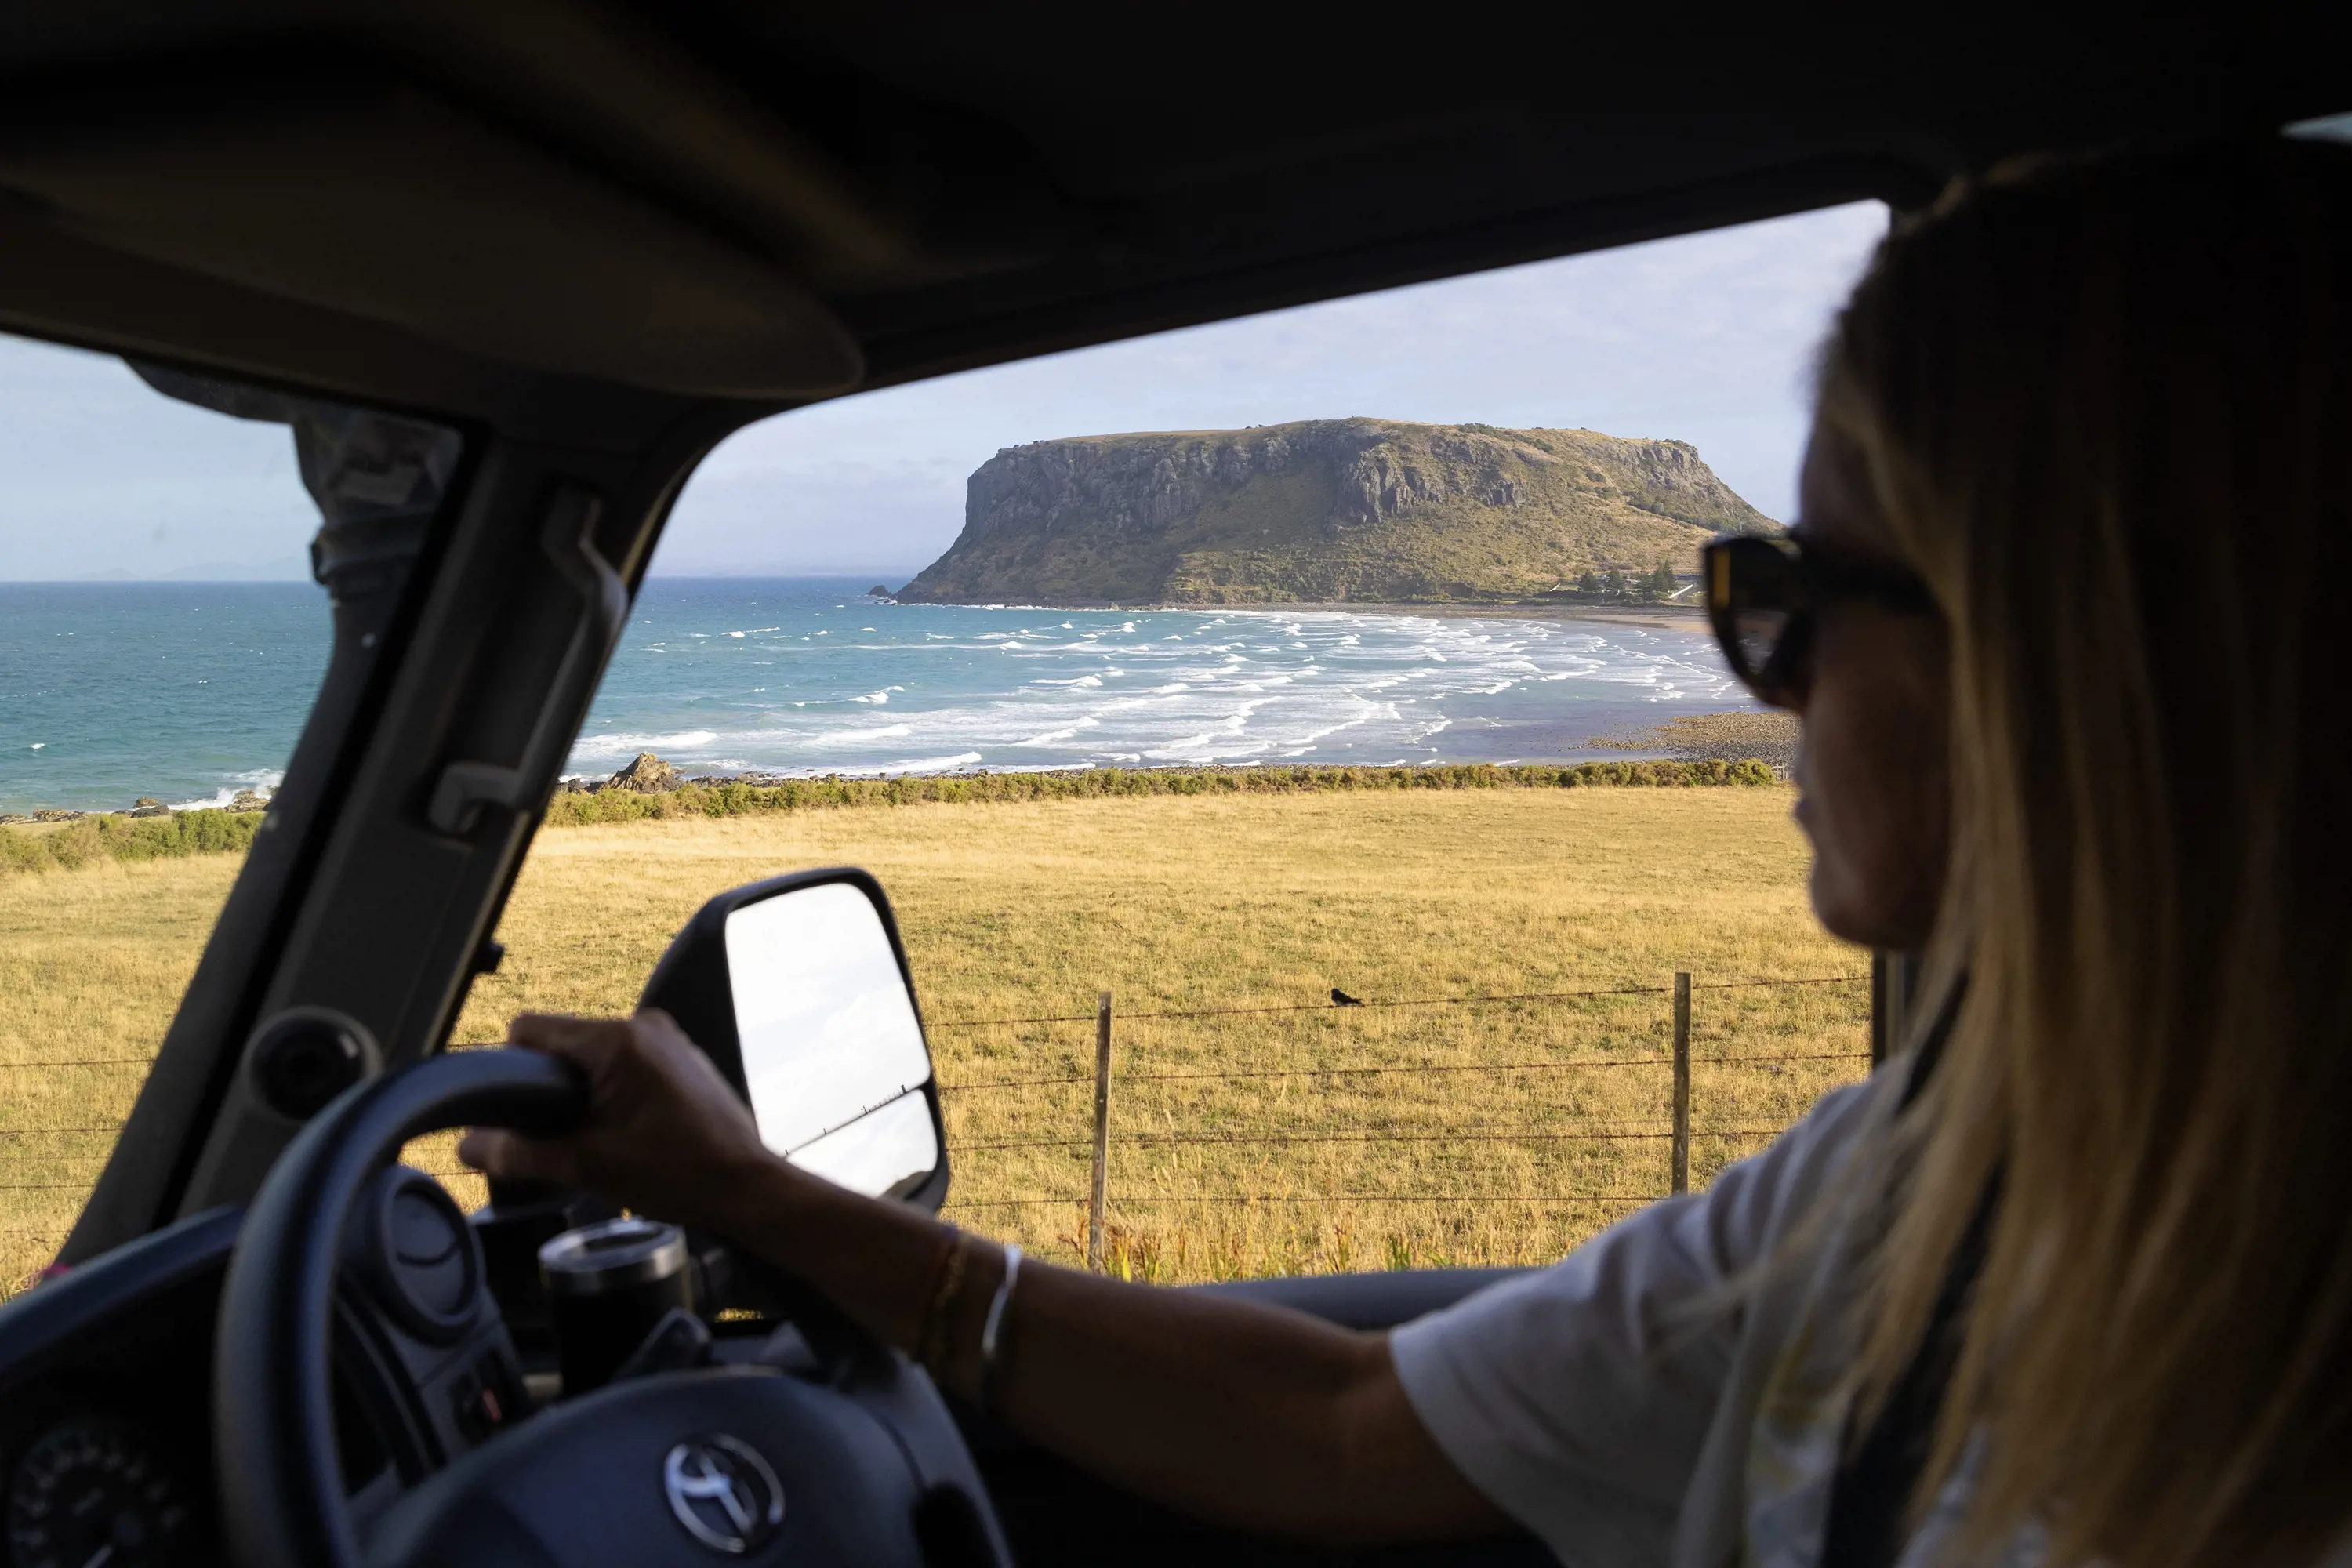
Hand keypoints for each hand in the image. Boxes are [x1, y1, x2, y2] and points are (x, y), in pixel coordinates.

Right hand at [458, 1010, 779, 1231]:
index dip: (510, 1067)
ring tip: (600, 1139)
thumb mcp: (586, 1167)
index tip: (514, 1108)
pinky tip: (628, 1133)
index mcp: (617, 1041)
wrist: (745, 1186)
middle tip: (564, 1136)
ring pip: (595, 1056)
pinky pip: (627, 1063)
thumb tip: (470, 1146)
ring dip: (585, 1094)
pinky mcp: (680, 1057)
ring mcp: (667, 1039)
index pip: (530, 1029)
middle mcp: (644, 1027)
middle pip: (563, 1044)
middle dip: (552, 1089)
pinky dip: (615, 1092)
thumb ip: (521, 1153)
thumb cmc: (681, 1174)